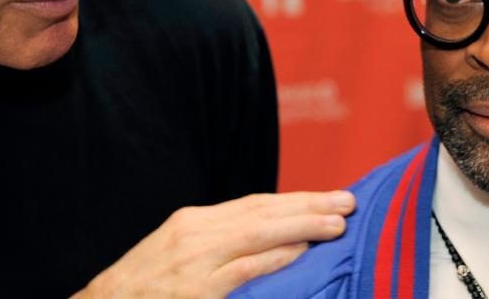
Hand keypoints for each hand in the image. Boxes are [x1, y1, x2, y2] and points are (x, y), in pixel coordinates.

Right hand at [71, 190, 355, 298]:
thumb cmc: (140, 289)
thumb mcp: (175, 255)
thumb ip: (215, 246)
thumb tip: (263, 243)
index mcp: (194, 222)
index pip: (255, 204)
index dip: (295, 200)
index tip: (328, 198)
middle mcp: (197, 232)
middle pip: (264, 211)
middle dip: (310, 204)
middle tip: (348, 200)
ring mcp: (196, 259)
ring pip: (260, 232)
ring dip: (303, 225)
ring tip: (338, 223)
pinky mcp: (197, 287)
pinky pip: (244, 267)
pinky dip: (275, 257)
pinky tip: (302, 252)